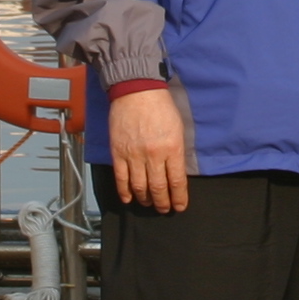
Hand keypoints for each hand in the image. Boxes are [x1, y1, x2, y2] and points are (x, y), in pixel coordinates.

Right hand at [107, 89, 189, 213]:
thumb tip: (177, 172)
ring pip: (140, 187)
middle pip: (158, 188)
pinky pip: (121, 178)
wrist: (137, 90)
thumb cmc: (161, 106)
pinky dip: (125, 192)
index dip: (179, 198)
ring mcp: (134, 155)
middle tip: (165, 209)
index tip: (180, 206)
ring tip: (149, 204)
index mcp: (172, 148)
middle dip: (163, 203)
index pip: (177, 182)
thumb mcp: (178, 128)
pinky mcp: (118, 152)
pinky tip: (129, 198)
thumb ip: (177, 151)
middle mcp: (153, 155)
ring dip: (145, 199)